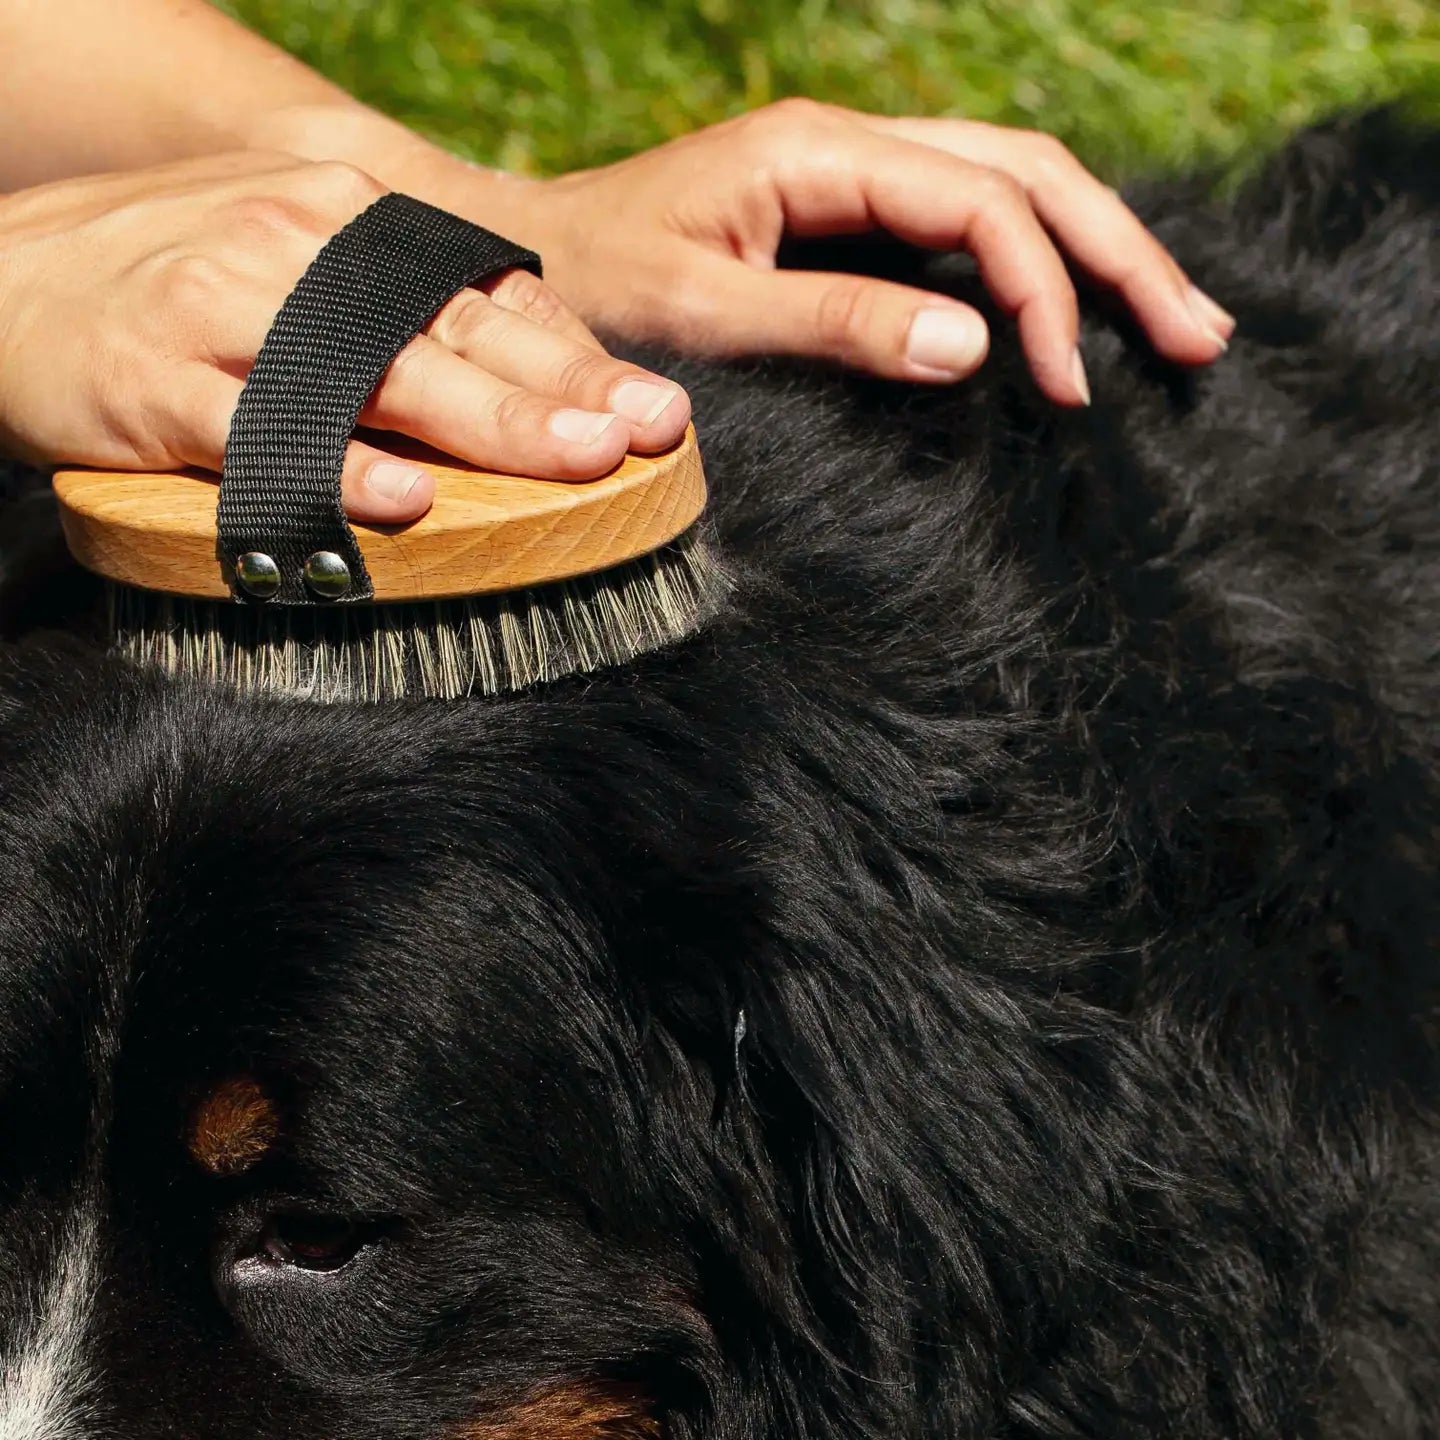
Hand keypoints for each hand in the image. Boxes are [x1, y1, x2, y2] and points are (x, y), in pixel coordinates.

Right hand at [0, 153, 690, 519]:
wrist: (3, 277)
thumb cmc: (182, 287)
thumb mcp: (299, 263)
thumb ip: (398, 308)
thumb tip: (531, 376)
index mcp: (344, 216)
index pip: (481, 290)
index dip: (574, 353)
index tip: (653, 408)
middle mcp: (295, 242)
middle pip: (449, 327)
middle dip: (559, 387)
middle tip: (646, 434)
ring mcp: (222, 303)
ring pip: (370, 372)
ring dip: (482, 422)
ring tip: (574, 462)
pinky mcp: (153, 377)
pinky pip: (257, 430)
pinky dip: (334, 468)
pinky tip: (404, 503)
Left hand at [454, 100, 1235, 405]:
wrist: (528, 270)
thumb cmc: (595, 291)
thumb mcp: (711, 314)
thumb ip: (837, 323)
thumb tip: (974, 349)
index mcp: (822, 153)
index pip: (981, 201)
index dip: (1043, 289)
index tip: (1072, 383)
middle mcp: (852, 149)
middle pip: (1029, 174)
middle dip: (1120, 254)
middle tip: (1203, 337)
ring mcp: (853, 180)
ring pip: (1011, 191)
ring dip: (1098, 254)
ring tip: (1176, 324)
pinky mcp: (845, 221)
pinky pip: (966, 227)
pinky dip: (1034, 270)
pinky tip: (1074, 312)